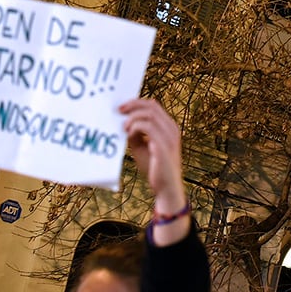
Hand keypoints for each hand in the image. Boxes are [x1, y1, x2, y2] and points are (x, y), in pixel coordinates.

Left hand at [119, 98, 188, 245]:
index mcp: (169, 127)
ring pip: (149, 114)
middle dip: (133, 105)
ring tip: (123, 127)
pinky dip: (135, 127)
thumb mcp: (143, 146)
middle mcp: (171, 129)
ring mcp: (169, 137)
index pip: (154, 106)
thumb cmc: (154, 168)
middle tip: (118, 111)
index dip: (137, 103)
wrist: (166, 188)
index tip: (121, 107)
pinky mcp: (163, 146)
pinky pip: (147, 128)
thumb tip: (124, 122)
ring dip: (133, 118)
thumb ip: (136, 133)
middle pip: (152, 106)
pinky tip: (128, 134)